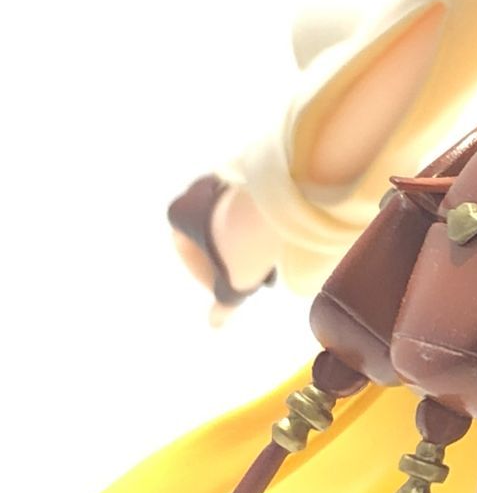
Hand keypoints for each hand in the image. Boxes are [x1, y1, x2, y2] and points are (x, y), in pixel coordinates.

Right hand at [168, 176, 280, 323]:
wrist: (282, 202)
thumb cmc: (246, 245)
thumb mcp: (234, 283)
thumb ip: (224, 303)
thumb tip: (215, 323)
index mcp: (179, 213)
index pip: (189, 252)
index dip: (209, 276)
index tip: (229, 287)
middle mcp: (197, 190)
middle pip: (214, 234)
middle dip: (233, 257)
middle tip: (255, 273)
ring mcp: (226, 175)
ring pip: (234, 218)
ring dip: (249, 240)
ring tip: (273, 258)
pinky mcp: (254, 169)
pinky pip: (253, 202)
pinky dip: (262, 221)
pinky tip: (282, 237)